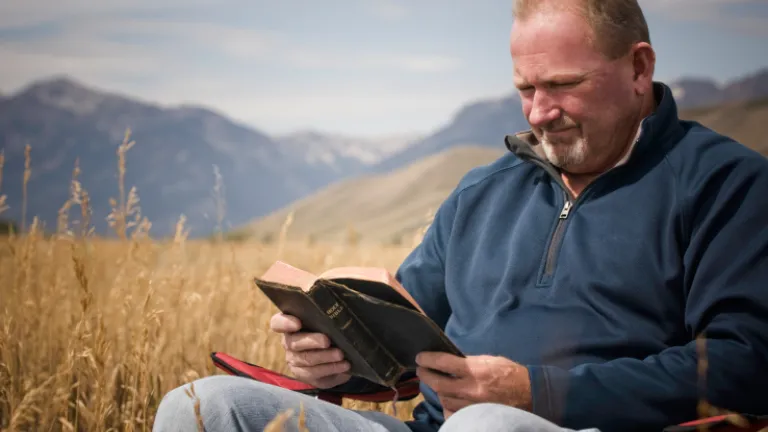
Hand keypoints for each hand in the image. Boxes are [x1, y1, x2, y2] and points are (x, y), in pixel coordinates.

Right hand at [269, 313, 350, 388]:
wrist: (337, 354)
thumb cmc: (331, 329)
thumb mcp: (329, 320)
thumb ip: (328, 314)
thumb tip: (342, 309)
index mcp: (290, 323)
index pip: (277, 323)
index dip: (284, 323)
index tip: (297, 323)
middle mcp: (288, 342)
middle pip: (294, 342)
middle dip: (312, 341)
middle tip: (327, 341)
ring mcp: (294, 359)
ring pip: (306, 359)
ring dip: (325, 357)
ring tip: (340, 354)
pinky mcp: (303, 374)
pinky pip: (314, 373)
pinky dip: (330, 368)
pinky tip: (344, 365)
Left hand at [415, 352, 531, 418]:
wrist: (530, 394)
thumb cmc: (510, 374)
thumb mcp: (489, 360)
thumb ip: (468, 362)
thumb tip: (449, 362)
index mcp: (475, 370)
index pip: (443, 362)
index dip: (428, 359)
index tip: (420, 357)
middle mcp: (471, 389)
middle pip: (438, 383)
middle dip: (426, 375)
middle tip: (421, 370)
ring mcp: (471, 405)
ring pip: (443, 399)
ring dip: (437, 391)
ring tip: (435, 383)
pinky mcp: (474, 416)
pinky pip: (452, 413)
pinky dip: (447, 407)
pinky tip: (448, 400)